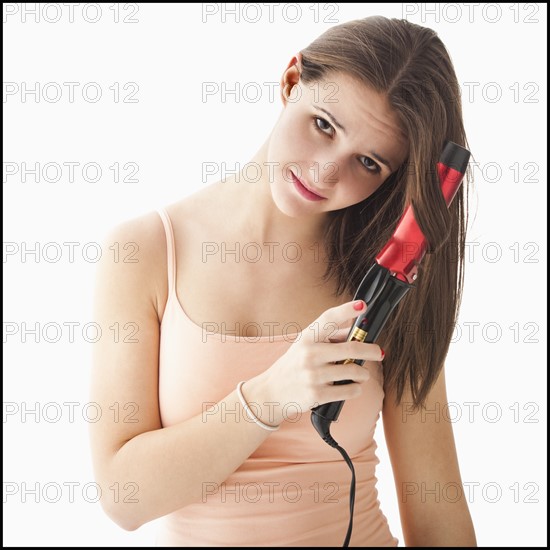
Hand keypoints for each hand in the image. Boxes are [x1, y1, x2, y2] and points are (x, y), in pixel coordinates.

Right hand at [245, 300, 383, 424]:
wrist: (272, 391)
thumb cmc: (294, 365)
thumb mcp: (306, 345)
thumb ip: (331, 337)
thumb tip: (355, 329)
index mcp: (307, 337)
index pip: (328, 319)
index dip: (346, 310)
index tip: (362, 305)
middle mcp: (309, 354)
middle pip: (351, 348)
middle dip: (371, 351)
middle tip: (378, 353)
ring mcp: (313, 375)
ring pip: (354, 372)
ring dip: (363, 374)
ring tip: (359, 375)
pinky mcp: (317, 395)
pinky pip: (350, 390)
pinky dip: (355, 389)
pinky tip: (350, 387)